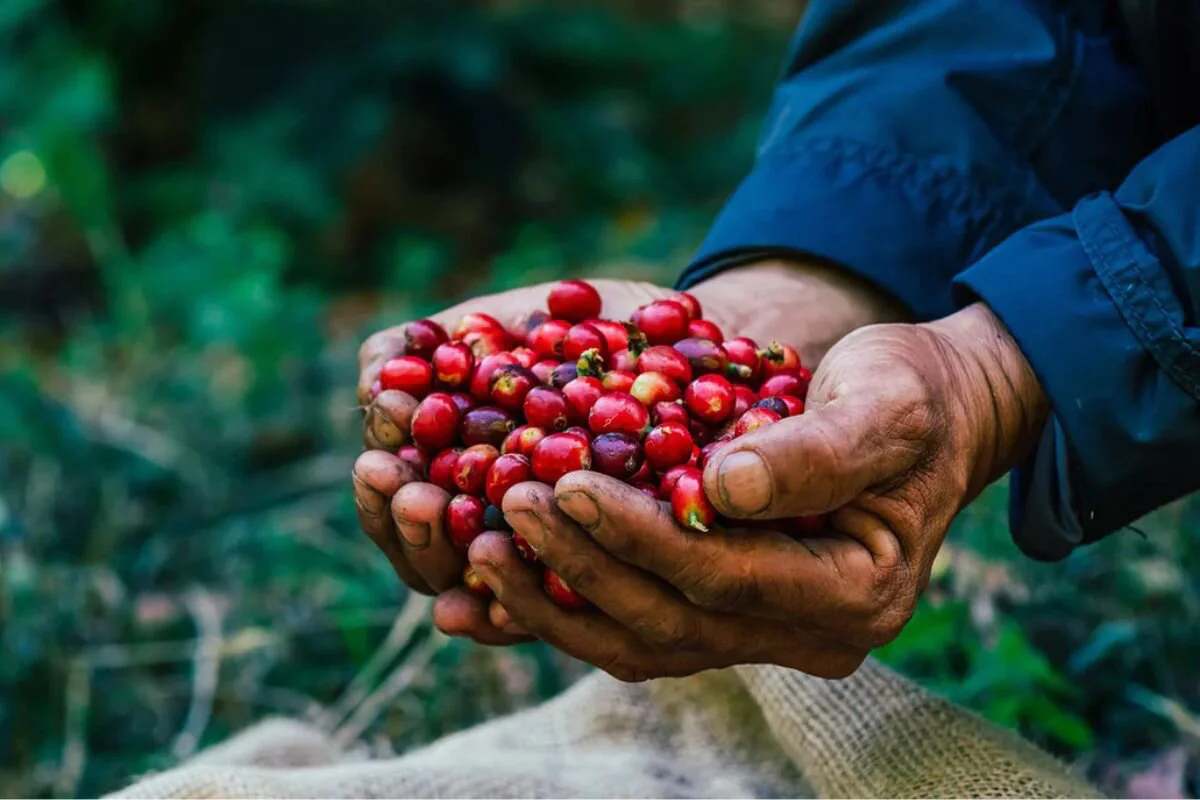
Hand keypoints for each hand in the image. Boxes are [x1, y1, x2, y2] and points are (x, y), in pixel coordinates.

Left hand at [353, 260, 904, 644]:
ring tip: (480, 545)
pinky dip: (569, 601)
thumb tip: (724, 486)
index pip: (726, 576)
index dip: (642, 535)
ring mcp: (765, 630)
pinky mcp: (726, 608)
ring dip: (557, 599)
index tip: (568, 482)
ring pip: (643, 640)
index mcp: (857, 592)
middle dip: (583, 566)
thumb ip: (820, 449)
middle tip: (509, 506)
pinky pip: (636, 621)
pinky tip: (501, 570)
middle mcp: (810, 633)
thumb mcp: (887, 402)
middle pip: (672, 621)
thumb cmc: (913, 393)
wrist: (928, 412)